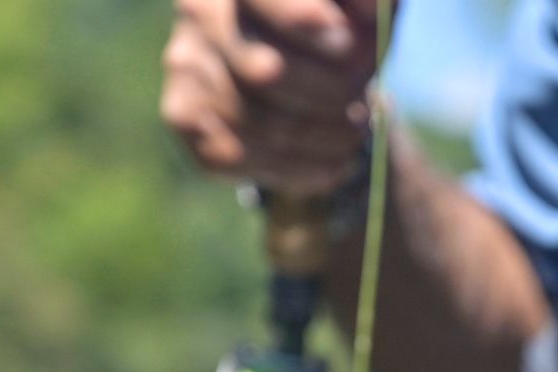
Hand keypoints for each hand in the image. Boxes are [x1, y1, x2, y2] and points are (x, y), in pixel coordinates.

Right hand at [161, 0, 384, 191]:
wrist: (301, 71)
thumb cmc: (337, 30)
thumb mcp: (361, 13)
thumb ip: (368, 6)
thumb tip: (374, 7)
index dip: (300, 19)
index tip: (346, 43)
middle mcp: (200, 12)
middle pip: (269, 72)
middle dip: (332, 97)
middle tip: (363, 104)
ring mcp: (185, 64)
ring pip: (261, 124)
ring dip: (324, 140)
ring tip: (355, 134)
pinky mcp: (182, 114)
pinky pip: (239, 156)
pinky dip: (298, 169)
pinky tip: (334, 164)